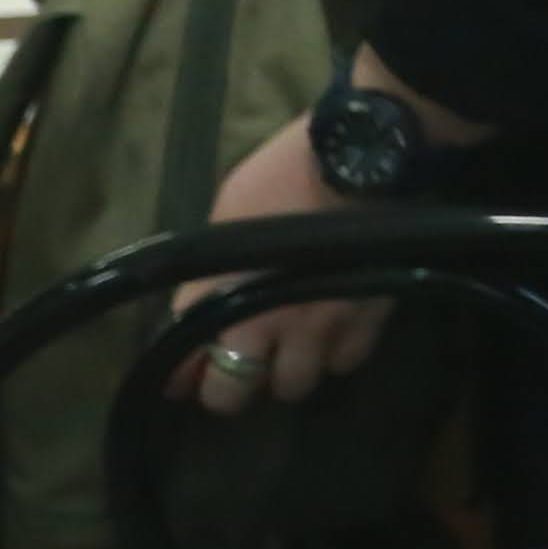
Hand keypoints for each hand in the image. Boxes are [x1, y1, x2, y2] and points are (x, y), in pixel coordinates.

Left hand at [174, 113, 398, 415]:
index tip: (182, 379)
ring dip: (289, 370)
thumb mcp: (229, 212)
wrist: (363, 157)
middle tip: (241, 365)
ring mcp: (317, 328)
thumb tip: (208, 297)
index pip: (184, 358)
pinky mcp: (366, 322)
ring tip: (295, 348)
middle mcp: (262, 324)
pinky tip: (336, 333)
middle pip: (233, 391)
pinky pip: (345, 361)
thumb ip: (215, 265)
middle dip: (230, 384)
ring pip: (293, 385)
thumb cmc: (284, 173)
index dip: (181, 374)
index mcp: (219, 294)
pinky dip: (337, 353)